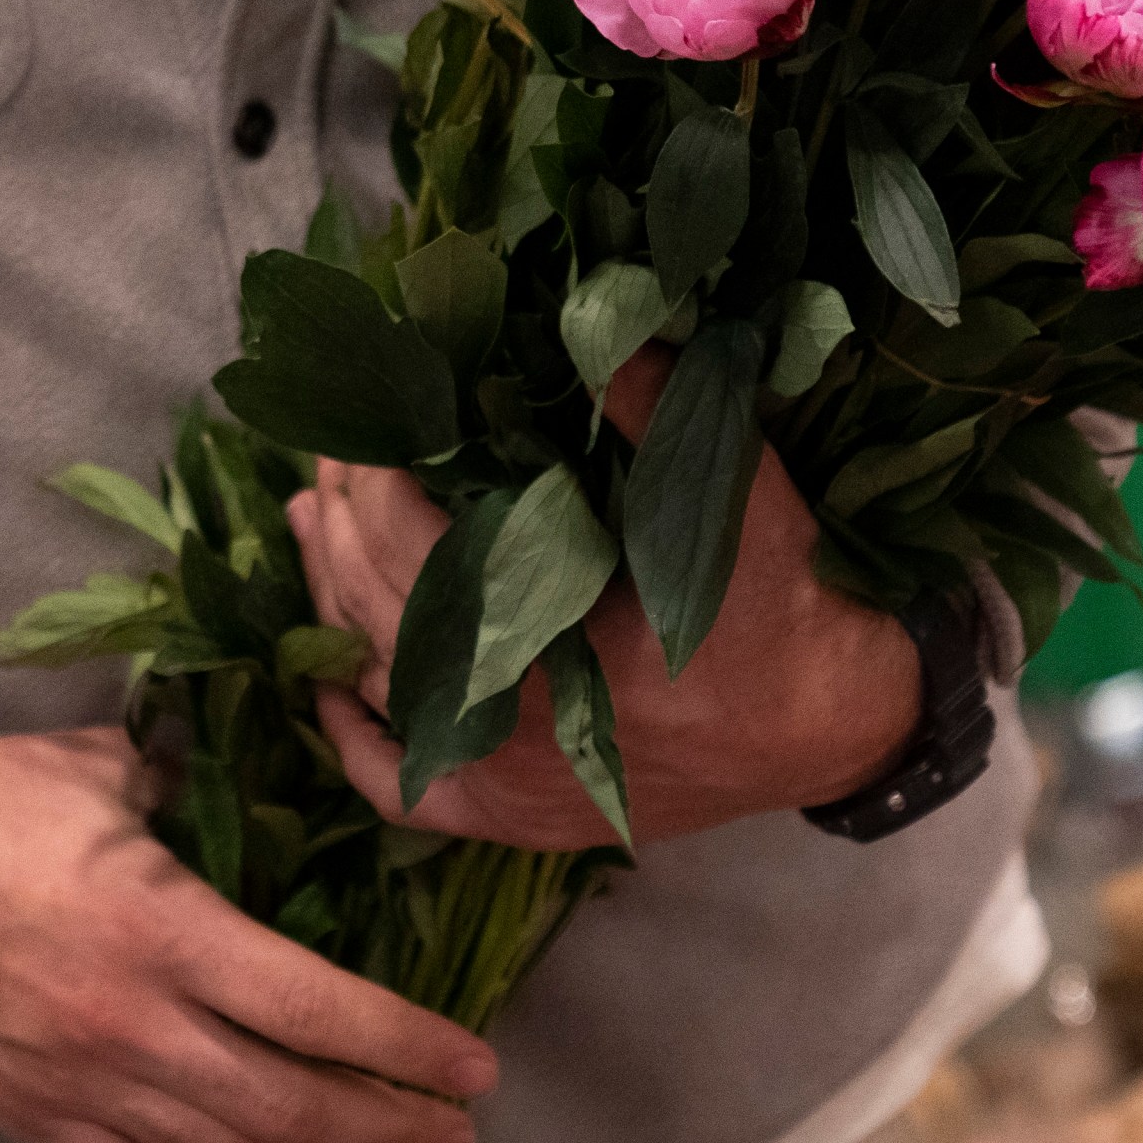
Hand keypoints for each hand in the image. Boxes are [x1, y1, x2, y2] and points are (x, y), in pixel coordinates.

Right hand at [0, 681, 498, 1142]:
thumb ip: (199, 790)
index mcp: (161, 927)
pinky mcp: (32, 1119)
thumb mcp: (104, 769)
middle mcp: (130, 1024)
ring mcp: (78, 1085)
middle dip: (387, 1130)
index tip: (473, 1070)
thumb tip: (278, 784)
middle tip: (457, 1141)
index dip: (405, 1048)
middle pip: (288, 1104)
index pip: (315, 1009)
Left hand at [285, 348, 917, 850]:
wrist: (831, 727)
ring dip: (328, 597)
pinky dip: (350, 733)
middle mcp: (508, 729)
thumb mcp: (740, 500)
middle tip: (330, 450)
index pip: (413, 552)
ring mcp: (500, 783)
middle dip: (341, 521)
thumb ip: (661, 415)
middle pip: (375, 612)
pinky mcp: (508, 818)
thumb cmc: (782, 610)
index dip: (372, 480)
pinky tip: (327, 681)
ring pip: (375, 685)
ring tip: (311, 519)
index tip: (363, 419)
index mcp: (549, 651)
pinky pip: (396, 784)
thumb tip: (599, 324)